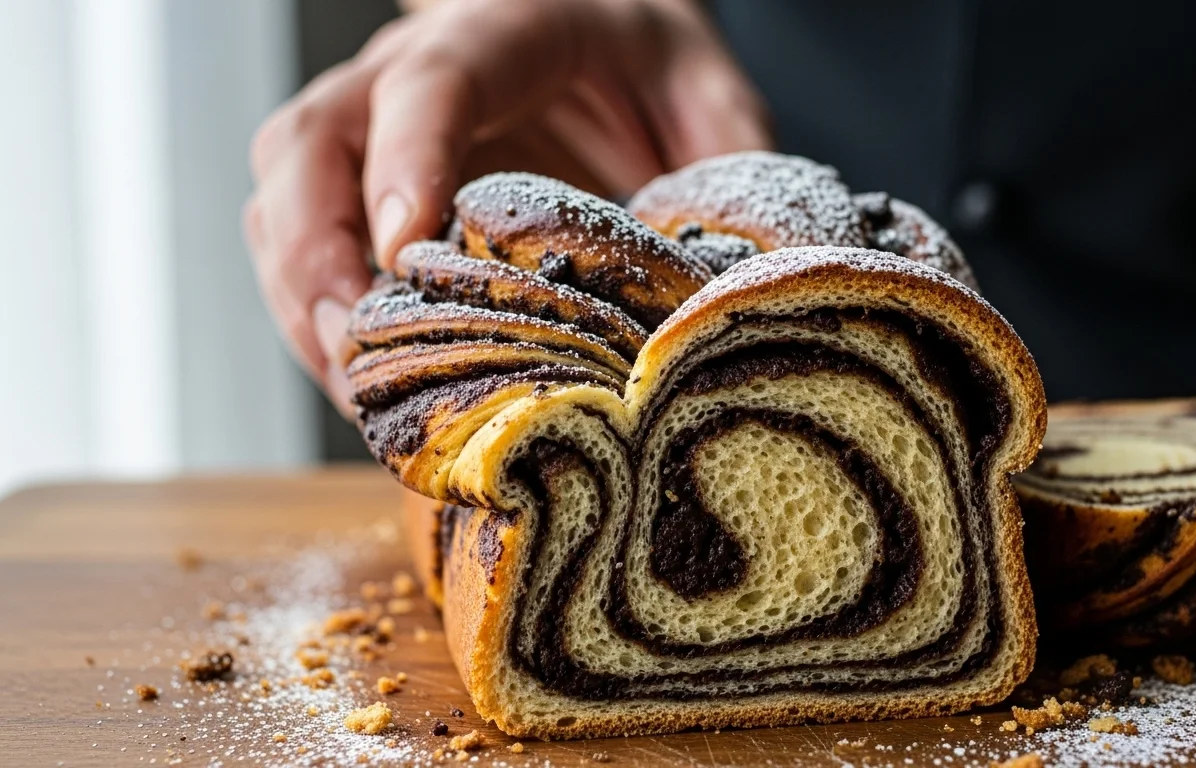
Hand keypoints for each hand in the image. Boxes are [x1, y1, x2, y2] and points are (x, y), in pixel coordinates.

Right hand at [244, 0, 770, 416]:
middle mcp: (410, 72)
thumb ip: (725, 169)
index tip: (403, 249)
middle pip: (310, 140)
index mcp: (503, 31)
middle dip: (314, 252)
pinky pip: (295, 240)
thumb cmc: (650, 67)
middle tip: (358, 349)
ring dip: (300, 300)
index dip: (405, 162)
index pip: (429, 84)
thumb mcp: (710, 96)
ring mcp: (372, 127)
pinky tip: (358, 378)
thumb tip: (723, 288)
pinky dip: (310, 314)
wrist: (607, 39)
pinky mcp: (360, 183)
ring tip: (355, 390)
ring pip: (279, 195)